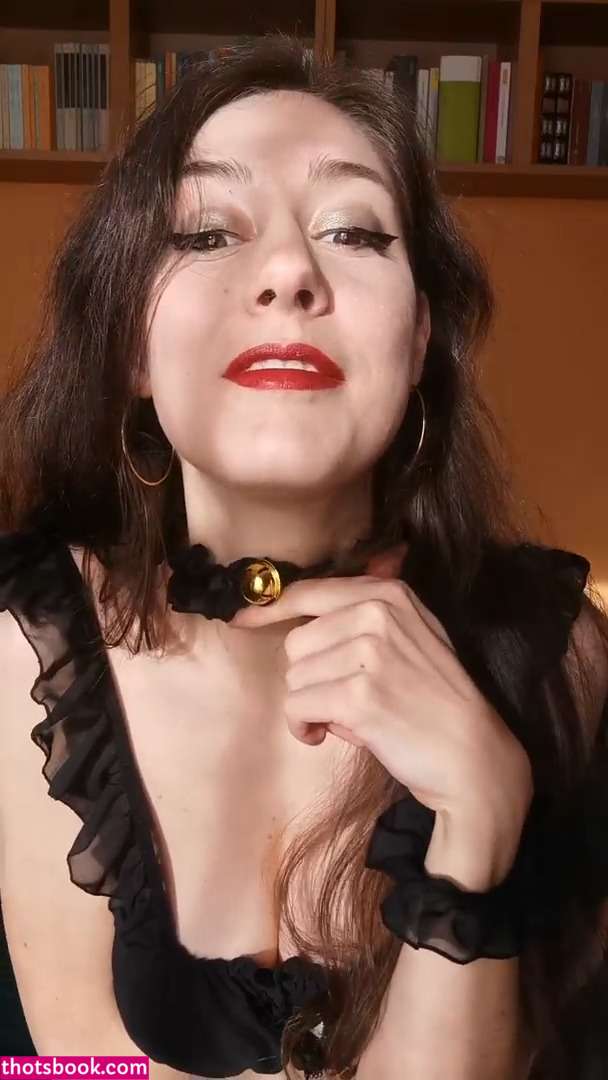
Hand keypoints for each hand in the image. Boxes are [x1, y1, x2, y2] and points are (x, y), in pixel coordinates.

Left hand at [231, 544, 532, 879]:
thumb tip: (300, 604)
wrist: (472, 756)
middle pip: (296, 642)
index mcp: (389, 594)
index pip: (309, 592)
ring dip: (308, 705)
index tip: (241, 622)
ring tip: (343, 720)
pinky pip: (297, 707)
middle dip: (308, 676)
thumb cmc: (434, 702)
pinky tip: (326, 735)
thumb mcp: (413, 637)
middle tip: (340, 700)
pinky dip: (304, 727)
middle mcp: (378, 613)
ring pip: (294, 677)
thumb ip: (365, 614)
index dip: (269, 609)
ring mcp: (369, 652)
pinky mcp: (359, 695)